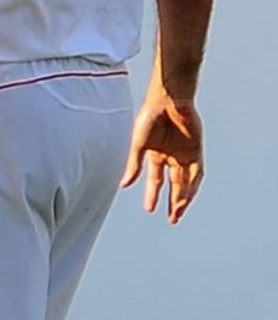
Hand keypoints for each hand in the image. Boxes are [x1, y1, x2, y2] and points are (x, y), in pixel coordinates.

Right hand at [120, 88, 202, 223]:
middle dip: (172, 202)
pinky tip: (187, 196)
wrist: (168, 99)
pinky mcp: (196, 150)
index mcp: (155, 155)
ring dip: (183, 197)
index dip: (152, 195)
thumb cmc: (149, 117)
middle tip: (171, 220)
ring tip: (178, 212)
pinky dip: (192, 185)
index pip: (155, 180)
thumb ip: (133, 165)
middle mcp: (171, 157)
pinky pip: (196, 172)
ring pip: (186, 181)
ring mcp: (184, 154)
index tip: (149, 209)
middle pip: (173, 185)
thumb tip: (123, 185)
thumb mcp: (138, 144)